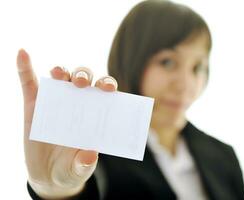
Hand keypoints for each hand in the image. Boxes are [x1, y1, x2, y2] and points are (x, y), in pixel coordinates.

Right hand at [17, 49, 117, 198]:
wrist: (49, 175)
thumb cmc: (72, 167)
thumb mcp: (79, 168)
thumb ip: (84, 164)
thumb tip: (89, 155)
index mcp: (94, 112)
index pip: (103, 91)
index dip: (107, 85)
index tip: (109, 88)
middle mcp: (77, 101)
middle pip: (83, 79)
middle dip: (83, 76)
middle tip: (81, 84)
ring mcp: (55, 101)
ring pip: (60, 77)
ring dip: (60, 70)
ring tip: (58, 73)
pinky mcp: (33, 104)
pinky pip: (28, 82)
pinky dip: (24, 67)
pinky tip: (22, 54)